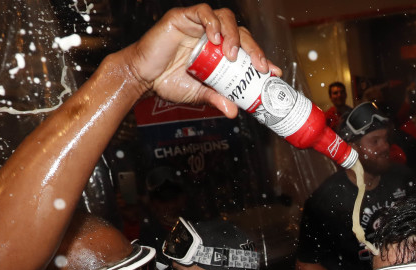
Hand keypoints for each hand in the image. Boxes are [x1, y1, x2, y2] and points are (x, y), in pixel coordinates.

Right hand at [119, 5, 279, 116]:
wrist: (141, 77)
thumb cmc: (168, 82)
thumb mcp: (198, 93)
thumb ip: (216, 98)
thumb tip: (234, 112)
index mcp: (219, 52)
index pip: (246, 50)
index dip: (261, 58)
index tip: (274, 72)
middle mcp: (211, 35)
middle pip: (241, 33)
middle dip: (254, 48)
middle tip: (260, 66)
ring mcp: (198, 24)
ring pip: (226, 18)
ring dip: (234, 35)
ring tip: (232, 54)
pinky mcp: (183, 17)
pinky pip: (203, 11)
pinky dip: (212, 22)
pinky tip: (215, 38)